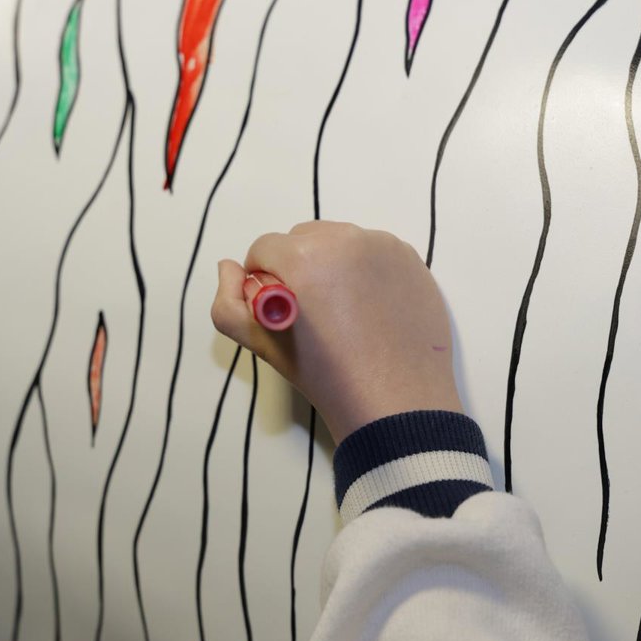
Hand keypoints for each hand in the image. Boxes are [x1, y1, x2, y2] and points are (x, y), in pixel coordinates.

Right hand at [211, 222, 462, 443]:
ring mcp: (384, 246)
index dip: (263, 277)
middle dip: (297, 266)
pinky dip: (365, 270)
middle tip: (310, 311)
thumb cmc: (326, 376)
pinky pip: (373, 251)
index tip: (278, 309)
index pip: (265, 248)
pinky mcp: (411, 257)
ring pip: (339, 240)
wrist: (397, 401)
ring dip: (330, 264)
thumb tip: (228, 266)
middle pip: (302, 238)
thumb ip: (228, 304)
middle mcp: (347, 239)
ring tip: (340, 310)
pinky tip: (369, 307)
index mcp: (305, 256)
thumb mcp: (264, 345)